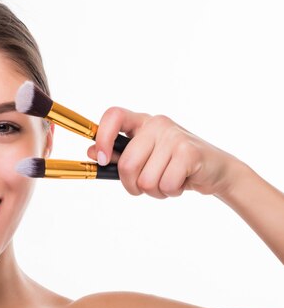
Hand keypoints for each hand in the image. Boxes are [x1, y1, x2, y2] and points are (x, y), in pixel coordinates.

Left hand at [87, 107, 239, 198]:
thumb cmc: (175, 165)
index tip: (100, 159)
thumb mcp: (145, 158)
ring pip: (146, 180)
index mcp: (142, 122)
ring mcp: (174, 136)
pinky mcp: (189, 152)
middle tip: (147, 186)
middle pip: (127, 164)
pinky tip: (181, 183)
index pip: (113, 115)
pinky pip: (165, 184)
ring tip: (168, 182)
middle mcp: (157, 124)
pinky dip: (170, 192)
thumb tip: (90, 152)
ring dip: (155, 191)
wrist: (217, 170)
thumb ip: (118, 155)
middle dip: (133, 185)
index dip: (101, 137)